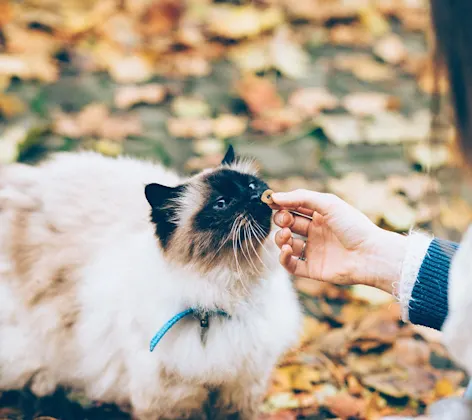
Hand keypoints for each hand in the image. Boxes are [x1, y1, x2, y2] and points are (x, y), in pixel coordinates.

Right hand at [270, 189, 407, 293]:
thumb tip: (275, 197)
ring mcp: (314, 251)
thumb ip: (300, 198)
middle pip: (288, 225)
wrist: (370, 254)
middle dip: (281, 220)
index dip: (282, 205)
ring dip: (280, 238)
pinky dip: (283, 258)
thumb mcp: (328, 204)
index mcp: (321, 216)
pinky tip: (287, 250)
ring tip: (287, 236)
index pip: (295, 208)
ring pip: (286, 244)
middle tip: (285, 220)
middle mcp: (316, 233)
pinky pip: (291, 265)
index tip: (271, 202)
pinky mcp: (312, 269)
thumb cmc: (354, 226)